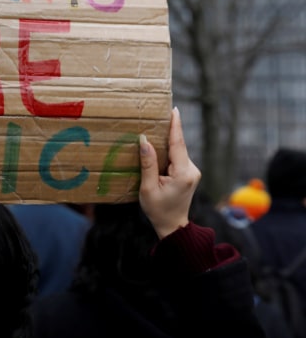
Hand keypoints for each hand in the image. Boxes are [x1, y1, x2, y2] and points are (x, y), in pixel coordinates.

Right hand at [139, 107, 200, 238]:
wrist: (172, 226)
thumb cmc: (158, 209)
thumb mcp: (148, 188)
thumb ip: (147, 164)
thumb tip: (144, 141)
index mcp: (183, 173)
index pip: (178, 145)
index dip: (175, 126)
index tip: (174, 110)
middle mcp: (192, 170)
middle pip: (178, 146)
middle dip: (169, 131)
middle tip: (159, 114)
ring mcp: (193, 172)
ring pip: (177, 151)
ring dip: (167, 143)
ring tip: (154, 130)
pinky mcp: (189, 174)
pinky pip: (177, 158)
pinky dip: (168, 152)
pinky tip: (157, 149)